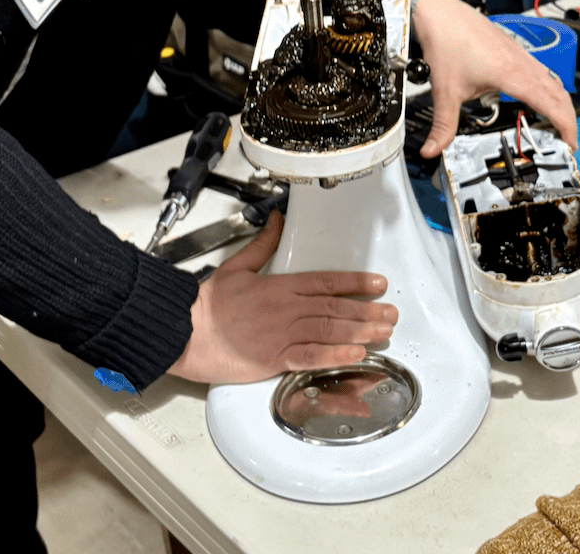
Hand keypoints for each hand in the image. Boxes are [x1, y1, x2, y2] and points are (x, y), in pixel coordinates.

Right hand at [166, 211, 396, 383]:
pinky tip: (355, 355)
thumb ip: (263, 244)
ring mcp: (282, 335)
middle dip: (367, 310)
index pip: (325, 280)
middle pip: (334, 307)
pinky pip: (311, 357)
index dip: (355, 282)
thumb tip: (278, 220)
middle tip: (391, 313)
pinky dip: (335, 356)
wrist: (188, 332)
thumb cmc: (210, 304)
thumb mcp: (237, 266)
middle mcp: (285, 309)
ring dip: (360, 332)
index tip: (377, 283)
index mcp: (279, 285)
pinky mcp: (275, 359)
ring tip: (383, 333)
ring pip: (329, 331)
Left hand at [411, 0, 577, 158]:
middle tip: (567, 139)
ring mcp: (520, 53)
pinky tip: (537, 94)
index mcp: (512, 75)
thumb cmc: (445, 41)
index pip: (552, 104)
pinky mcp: (513, 47)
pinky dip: (548, 87)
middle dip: (568, 119)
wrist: (439, 12)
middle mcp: (522, 63)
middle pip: (560, 93)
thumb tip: (433, 148)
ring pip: (552, 80)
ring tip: (556, 122)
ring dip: (560, 102)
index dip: (566, 126)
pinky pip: (541, 70)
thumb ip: (442, 125)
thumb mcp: (445, 91)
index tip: (570, 144)